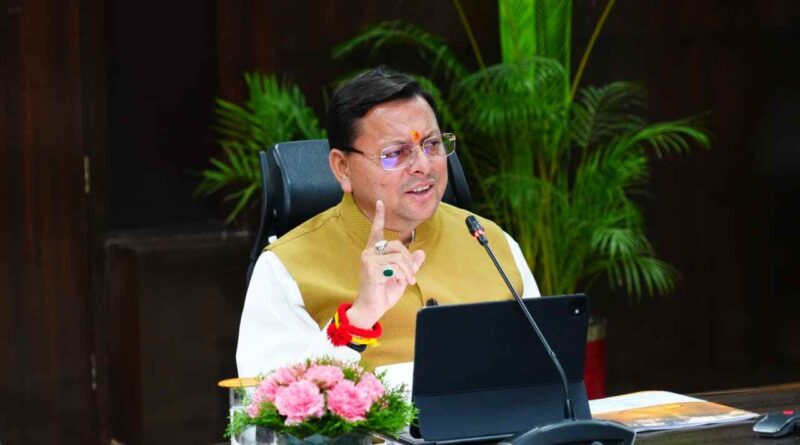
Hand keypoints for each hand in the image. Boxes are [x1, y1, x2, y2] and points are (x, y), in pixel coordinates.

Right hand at [347, 200, 425, 328]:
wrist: (371, 308)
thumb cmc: (383, 292)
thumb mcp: (401, 277)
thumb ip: (410, 265)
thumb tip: (420, 252)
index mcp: (374, 252)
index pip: (376, 231)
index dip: (379, 216)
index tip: (381, 203)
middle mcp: (369, 253)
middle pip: (397, 245)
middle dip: (409, 261)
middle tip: (411, 276)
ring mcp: (368, 259)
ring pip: (398, 256)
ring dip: (408, 270)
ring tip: (407, 281)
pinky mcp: (370, 268)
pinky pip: (395, 266)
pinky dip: (402, 276)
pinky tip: (398, 283)